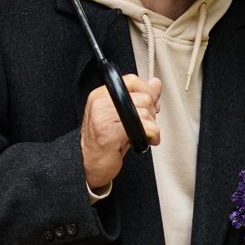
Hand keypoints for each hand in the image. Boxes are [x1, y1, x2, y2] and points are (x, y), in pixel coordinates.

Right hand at [80, 74, 160, 190]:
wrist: (88, 164)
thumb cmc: (104, 142)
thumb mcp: (121, 115)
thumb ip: (138, 97)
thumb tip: (156, 83)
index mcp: (101, 94)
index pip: (132, 80)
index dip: (147, 91)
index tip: (152, 103)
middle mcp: (101, 102)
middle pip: (143, 97)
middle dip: (152, 112)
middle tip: (146, 124)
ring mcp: (105, 116)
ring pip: (145, 112)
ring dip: (152, 126)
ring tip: (143, 134)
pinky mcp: (112, 132)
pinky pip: (144, 126)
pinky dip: (152, 134)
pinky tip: (145, 140)